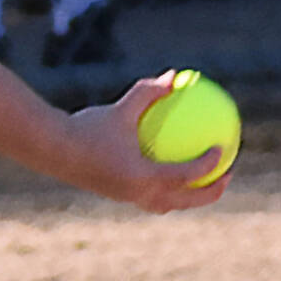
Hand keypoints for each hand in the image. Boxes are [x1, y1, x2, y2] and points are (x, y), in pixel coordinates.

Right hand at [61, 72, 230, 213]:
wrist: (53, 152)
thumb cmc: (87, 128)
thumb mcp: (121, 108)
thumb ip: (149, 93)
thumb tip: (175, 76)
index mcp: (144, 176)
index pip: (188, 175)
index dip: (211, 166)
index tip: (224, 151)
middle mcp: (139, 194)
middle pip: (185, 200)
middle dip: (211, 192)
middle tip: (227, 175)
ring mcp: (128, 198)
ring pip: (169, 204)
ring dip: (189, 197)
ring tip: (202, 182)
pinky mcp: (119, 196)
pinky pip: (151, 197)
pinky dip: (167, 190)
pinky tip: (167, 170)